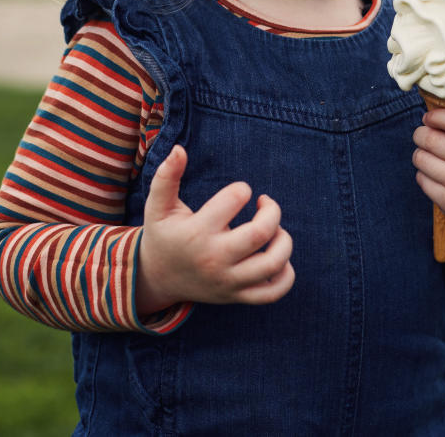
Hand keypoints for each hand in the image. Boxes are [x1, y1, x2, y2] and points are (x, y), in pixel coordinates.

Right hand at [136, 145, 294, 313]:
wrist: (157, 278)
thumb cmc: (164, 234)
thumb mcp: (158, 206)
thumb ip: (166, 177)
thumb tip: (179, 149)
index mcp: (197, 233)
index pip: (234, 200)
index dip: (242, 189)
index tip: (240, 192)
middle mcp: (214, 260)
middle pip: (260, 234)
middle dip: (272, 211)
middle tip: (266, 203)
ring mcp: (228, 281)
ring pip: (272, 264)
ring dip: (285, 241)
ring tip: (276, 230)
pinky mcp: (237, 296)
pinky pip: (272, 293)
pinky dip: (287, 276)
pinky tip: (279, 258)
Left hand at [412, 81, 444, 259]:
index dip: (440, 115)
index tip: (431, 116)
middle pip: (434, 138)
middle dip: (422, 132)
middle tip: (424, 131)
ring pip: (423, 157)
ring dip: (420, 151)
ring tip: (428, 150)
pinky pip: (421, 178)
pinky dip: (422, 172)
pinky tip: (434, 171)